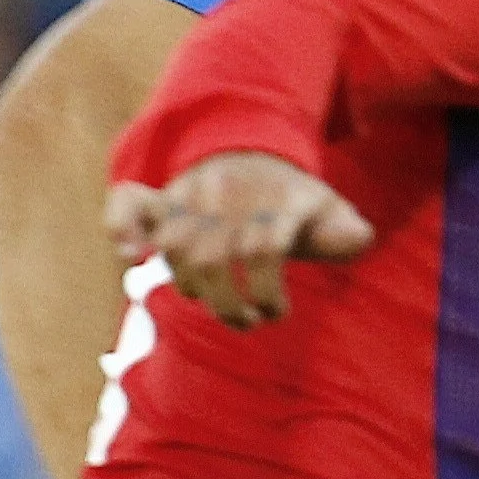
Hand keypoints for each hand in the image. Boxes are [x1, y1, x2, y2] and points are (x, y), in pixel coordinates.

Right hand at [105, 152, 374, 330]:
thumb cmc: (295, 202)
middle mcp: (229, 194)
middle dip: (229, 304)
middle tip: (247, 322)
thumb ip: (345, 231)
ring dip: (193, 291)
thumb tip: (358, 237)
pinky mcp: (163, 197)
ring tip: (218, 309)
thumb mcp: (328, 212)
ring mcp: (193, 193)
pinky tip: (126, 253)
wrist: (256, 155)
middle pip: (214, 259)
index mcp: (273, 198)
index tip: (276, 313)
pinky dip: (120, 224)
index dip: (268, 292)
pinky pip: (128, 201)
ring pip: (175, 249)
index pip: (263, 249)